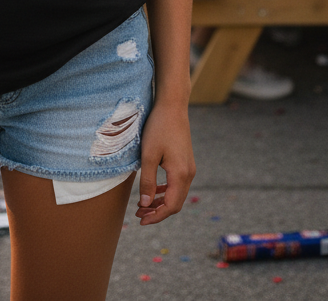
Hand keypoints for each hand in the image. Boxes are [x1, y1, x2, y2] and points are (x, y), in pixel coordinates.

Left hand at [136, 99, 194, 225]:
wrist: (172, 106)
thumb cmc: (158, 127)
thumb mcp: (148, 155)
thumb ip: (147, 181)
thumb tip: (145, 204)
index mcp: (180, 174)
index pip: (171, 206)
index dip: (156, 216)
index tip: (140, 220)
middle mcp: (188, 174)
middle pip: (175, 203)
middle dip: (158, 212)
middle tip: (139, 214)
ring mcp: (189, 167)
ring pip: (176, 194)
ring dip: (161, 202)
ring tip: (143, 205)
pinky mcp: (185, 161)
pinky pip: (176, 184)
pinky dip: (165, 191)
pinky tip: (153, 191)